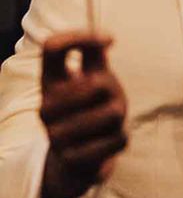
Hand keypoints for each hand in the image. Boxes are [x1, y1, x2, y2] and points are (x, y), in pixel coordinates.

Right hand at [40, 32, 127, 197]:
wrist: (74, 161)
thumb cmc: (89, 109)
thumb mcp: (89, 78)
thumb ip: (94, 55)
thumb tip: (106, 38)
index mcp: (49, 82)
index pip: (52, 47)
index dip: (82, 36)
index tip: (110, 40)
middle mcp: (46, 107)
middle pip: (99, 84)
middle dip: (114, 90)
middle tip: (107, 101)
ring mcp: (56, 135)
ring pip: (113, 112)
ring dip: (119, 116)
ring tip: (108, 122)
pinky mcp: (72, 160)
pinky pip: (119, 139)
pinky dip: (121, 138)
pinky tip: (108, 141)